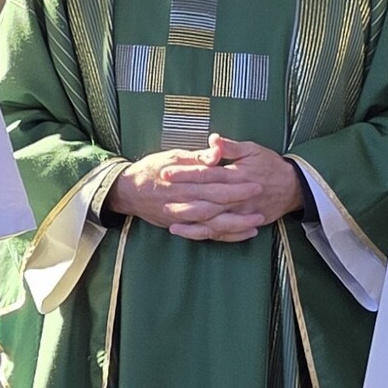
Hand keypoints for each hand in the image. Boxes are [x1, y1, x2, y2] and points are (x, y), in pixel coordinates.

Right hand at [106, 143, 265, 241]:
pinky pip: (205, 234)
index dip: (234, 183)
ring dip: (235, 224)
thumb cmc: (151, 169)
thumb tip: (217, 151)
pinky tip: (242, 234)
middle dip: (239, 202)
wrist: (127, 191)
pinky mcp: (180, 226)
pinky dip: (224, 236)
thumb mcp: (172, 156)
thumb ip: (197, 157)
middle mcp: (181, 200)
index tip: (254, 180)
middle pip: (215, 202)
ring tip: (257, 221)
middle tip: (260, 199)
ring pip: (211, 223)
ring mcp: (180, 216)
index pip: (213, 181)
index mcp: (182, 180)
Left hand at [156, 134, 303, 240]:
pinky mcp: (244, 224)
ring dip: (191, 222)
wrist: (293, 187)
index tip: (166, 172)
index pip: (207, 175)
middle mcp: (238, 197)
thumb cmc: (270, 165)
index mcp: (236, 175)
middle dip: (182, 199)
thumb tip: (213, 140)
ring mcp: (241, 213)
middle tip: (160, 198)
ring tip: (170, 221)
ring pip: (213, 221)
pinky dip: (205, 234)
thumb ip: (231, 147)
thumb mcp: (252, 150)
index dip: (185, 174)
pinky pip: (222, 233)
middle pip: (206, 200)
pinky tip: (189, 233)